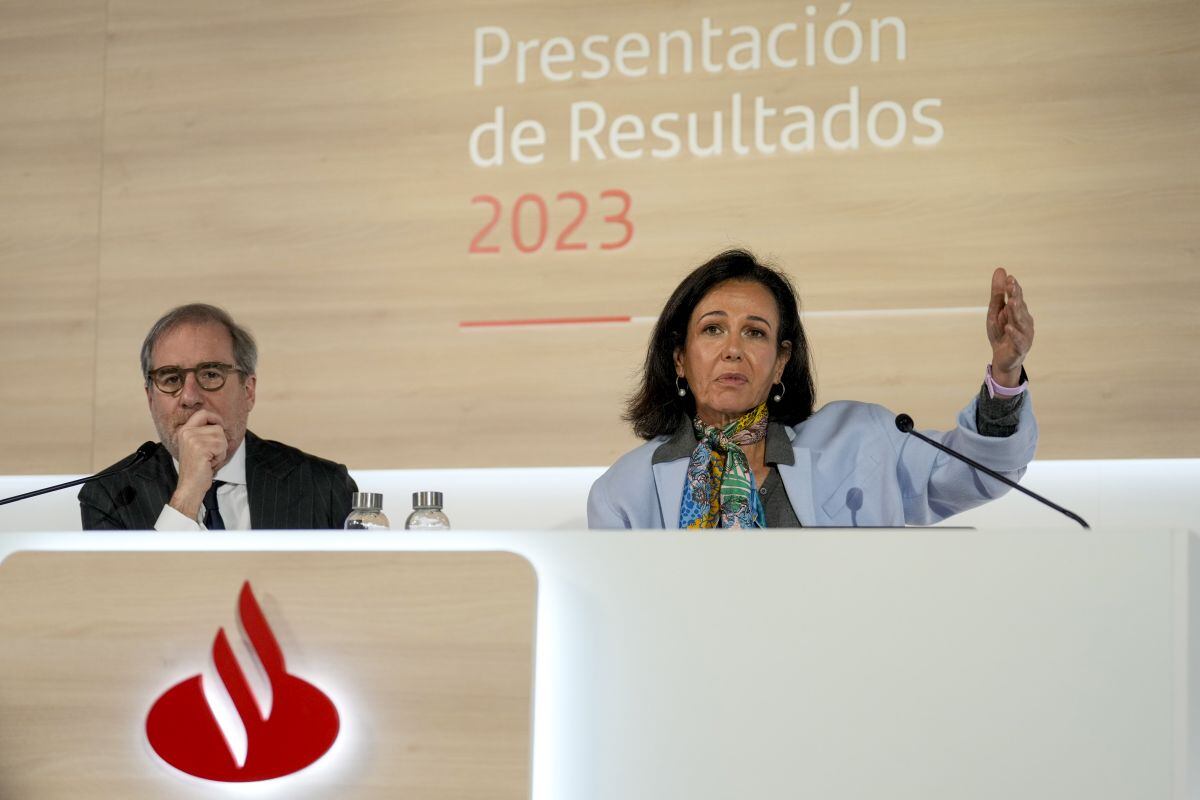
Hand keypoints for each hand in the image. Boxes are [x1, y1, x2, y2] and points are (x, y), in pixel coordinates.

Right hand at [168, 410, 228, 518]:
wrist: (190, 485)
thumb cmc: (197, 468)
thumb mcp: (197, 446)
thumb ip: (204, 434)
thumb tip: (220, 424)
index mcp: (184, 431)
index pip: (203, 413)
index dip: (215, 418)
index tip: (220, 426)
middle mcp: (186, 432)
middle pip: (217, 427)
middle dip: (220, 441)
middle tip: (211, 454)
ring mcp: (192, 439)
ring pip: (221, 437)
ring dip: (220, 450)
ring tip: (209, 459)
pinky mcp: (200, 447)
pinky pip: (221, 446)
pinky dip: (220, 456)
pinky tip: (210, 463)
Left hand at [986, 267, 1034, 386]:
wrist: (1002, 358)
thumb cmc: (1001, 332)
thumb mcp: (996, 311)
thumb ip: (998, 293)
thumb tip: (1001, 269)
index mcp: (1019, 311)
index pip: (1017, 297)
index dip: (1013, 288)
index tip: (1009, 278)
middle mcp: (1024, 321)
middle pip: (1020, 307)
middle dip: (1016, 296)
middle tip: (1011, 285)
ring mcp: (1024, 334)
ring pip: (1020, 322)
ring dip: (1016, 312)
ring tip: (1011, 302)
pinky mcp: (1020, 347)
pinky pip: (1018, 340)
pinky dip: (1014, 333)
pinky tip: (1008, 327)